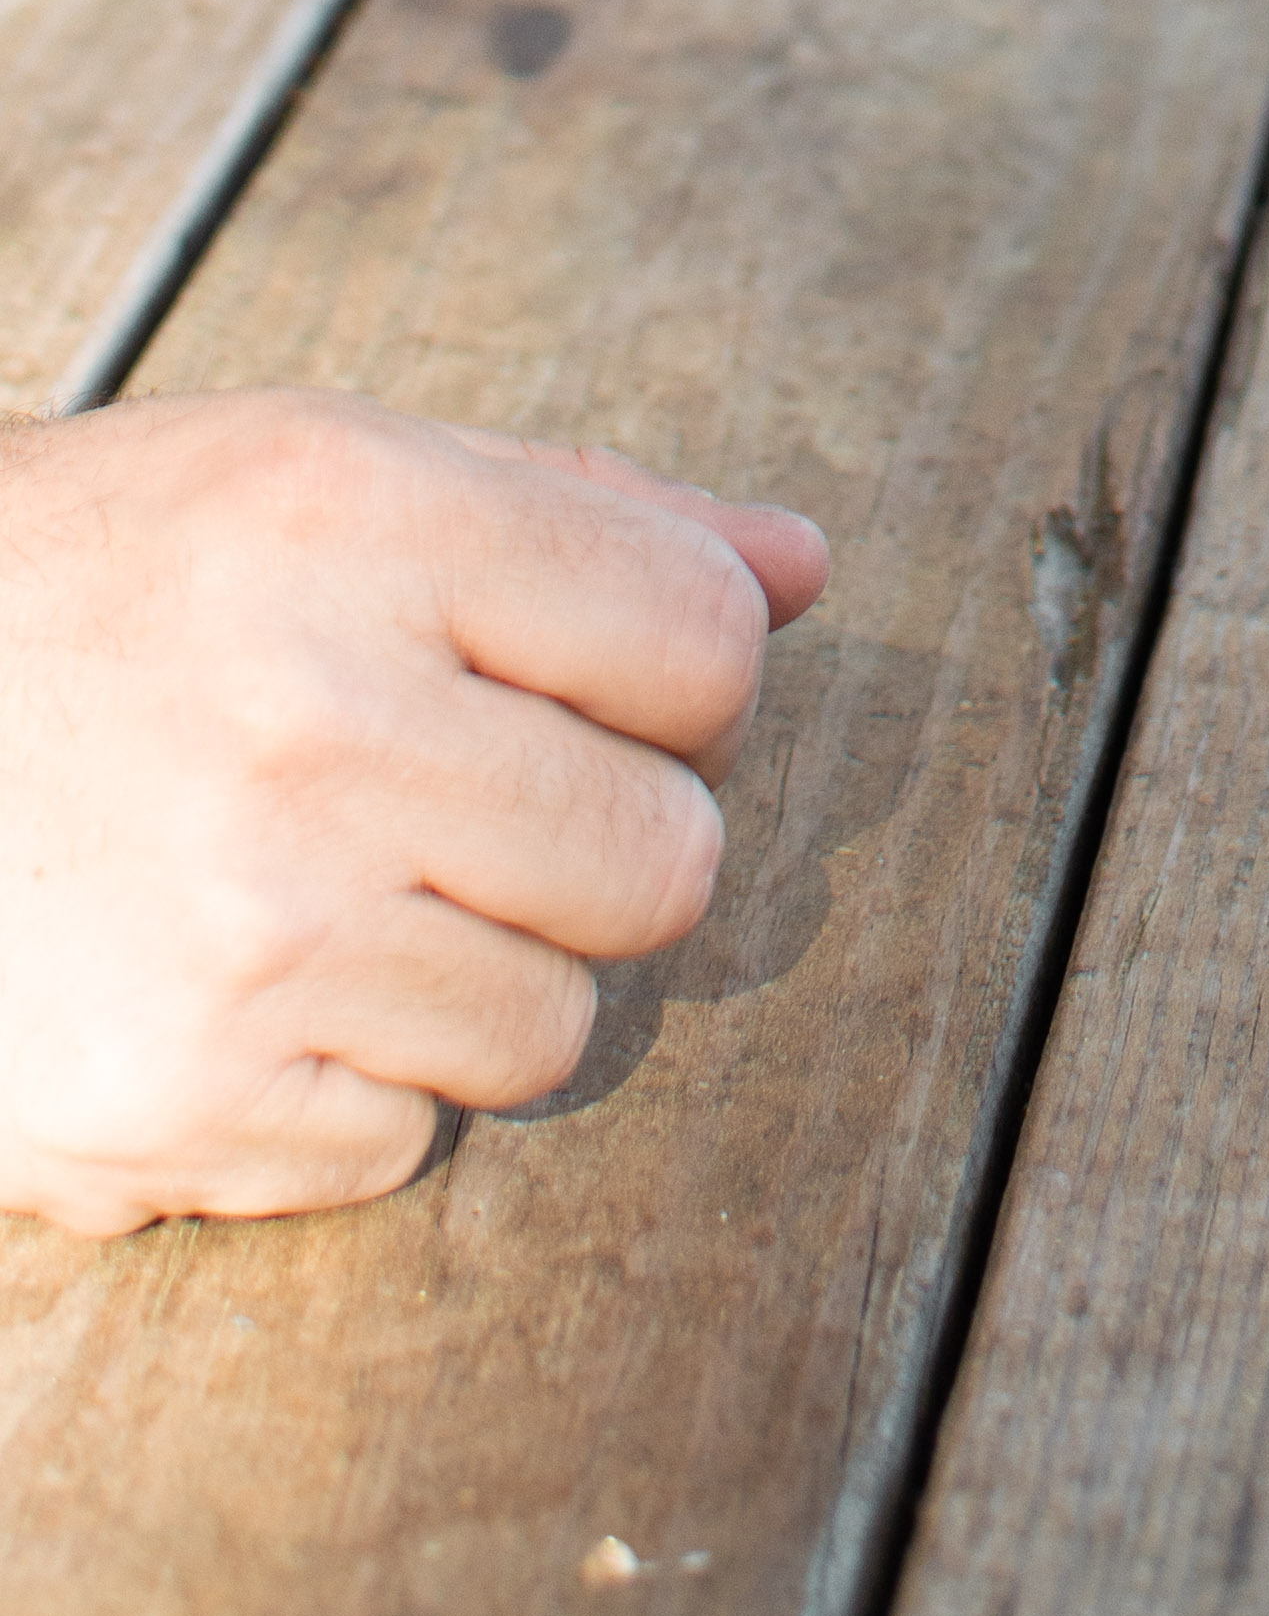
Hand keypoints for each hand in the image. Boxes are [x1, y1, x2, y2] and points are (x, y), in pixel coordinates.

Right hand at [0, 394, 825, 1234]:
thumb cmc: (118, 581)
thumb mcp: (333, 472)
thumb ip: (587, 517)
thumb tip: (803, 569)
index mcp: (359, 525)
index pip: (705, 644)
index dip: (680, 668)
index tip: (586, 675)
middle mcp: (310, 729)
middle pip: (666, 863)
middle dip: (599, 837)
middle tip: (464, 797)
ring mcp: (240, 937)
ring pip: (550, 1026)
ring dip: (473, 970)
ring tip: (326, 883)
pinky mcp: (166, 1108)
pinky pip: (401, 1142)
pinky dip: (343, 1082)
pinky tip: (228, 980)